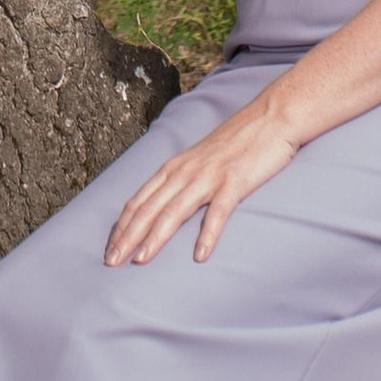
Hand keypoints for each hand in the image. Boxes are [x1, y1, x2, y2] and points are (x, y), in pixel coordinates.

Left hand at [106, 85, 303, 267]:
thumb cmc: (235, 143)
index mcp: (173, 168)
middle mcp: (185, 172)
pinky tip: (199, 255)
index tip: (109, 250)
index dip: (121, 227)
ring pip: (174, 211)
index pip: (138, 201)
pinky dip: (207, 234)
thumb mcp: (199, 160)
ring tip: (140, 260)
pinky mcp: (234, 182)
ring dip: (154, 237)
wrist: (270, 118)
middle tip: (111, 262)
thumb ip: (181, 181)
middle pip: (149, 209)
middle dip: (127, 237)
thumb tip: (163, 207)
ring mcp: (209, 177)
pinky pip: (217, 212)